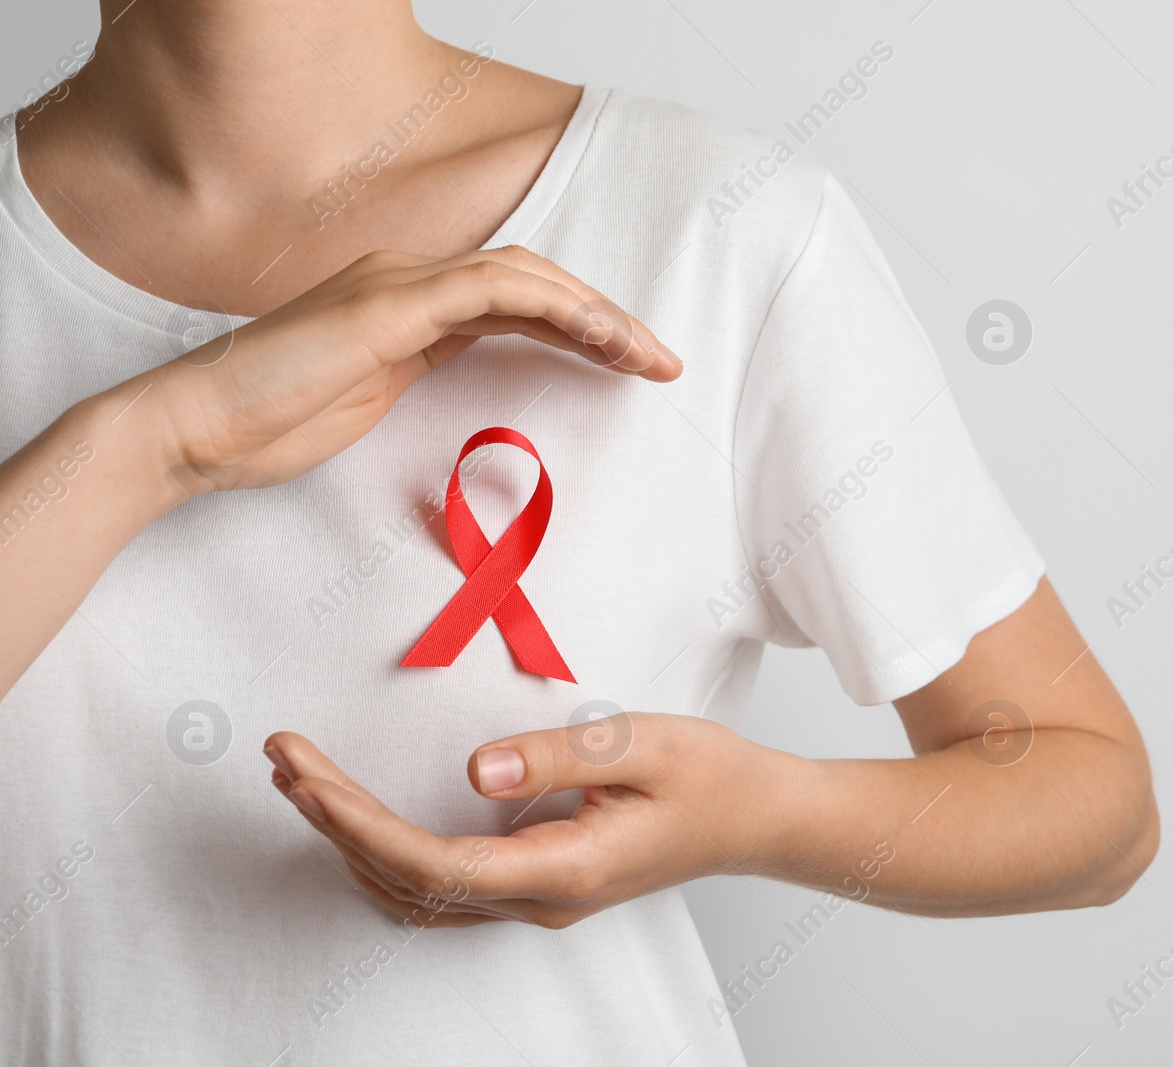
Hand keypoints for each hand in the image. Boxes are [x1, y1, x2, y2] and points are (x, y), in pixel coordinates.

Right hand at [134, 245, 679, 497]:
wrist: (198, 429)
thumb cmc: (275, 422)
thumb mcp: (372, 397)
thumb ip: (422, 373)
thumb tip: (475, 380)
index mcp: (409, 302)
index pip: (518, 299)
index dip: (582, 325)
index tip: (633, 364)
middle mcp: (409, 280)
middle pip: (533, 281)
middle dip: (605, 318)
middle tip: (661, 359)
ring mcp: (396, 285)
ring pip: (524, 277)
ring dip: (594, 312)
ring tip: (645, 353)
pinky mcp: (387, 307)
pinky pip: (488, 289)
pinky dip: (549, 305)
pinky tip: (594, 333)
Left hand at [263, 713, 787, 928]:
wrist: (754, 817)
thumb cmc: (708, 776)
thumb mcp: (642, 745)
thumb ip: (557, 756)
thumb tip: (473, 770)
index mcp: (563, 871)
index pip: (435, 864)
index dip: (361, 825)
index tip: (308, 777)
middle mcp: (538, 899)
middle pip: (408, 880)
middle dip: (334, 822)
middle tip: (283, 757)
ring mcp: (535, 900)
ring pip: (415, 893)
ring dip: (350, 841)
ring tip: (301, 779)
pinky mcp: (535, 884)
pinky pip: (439, 886)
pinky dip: (384, 853)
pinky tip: (358, 818)